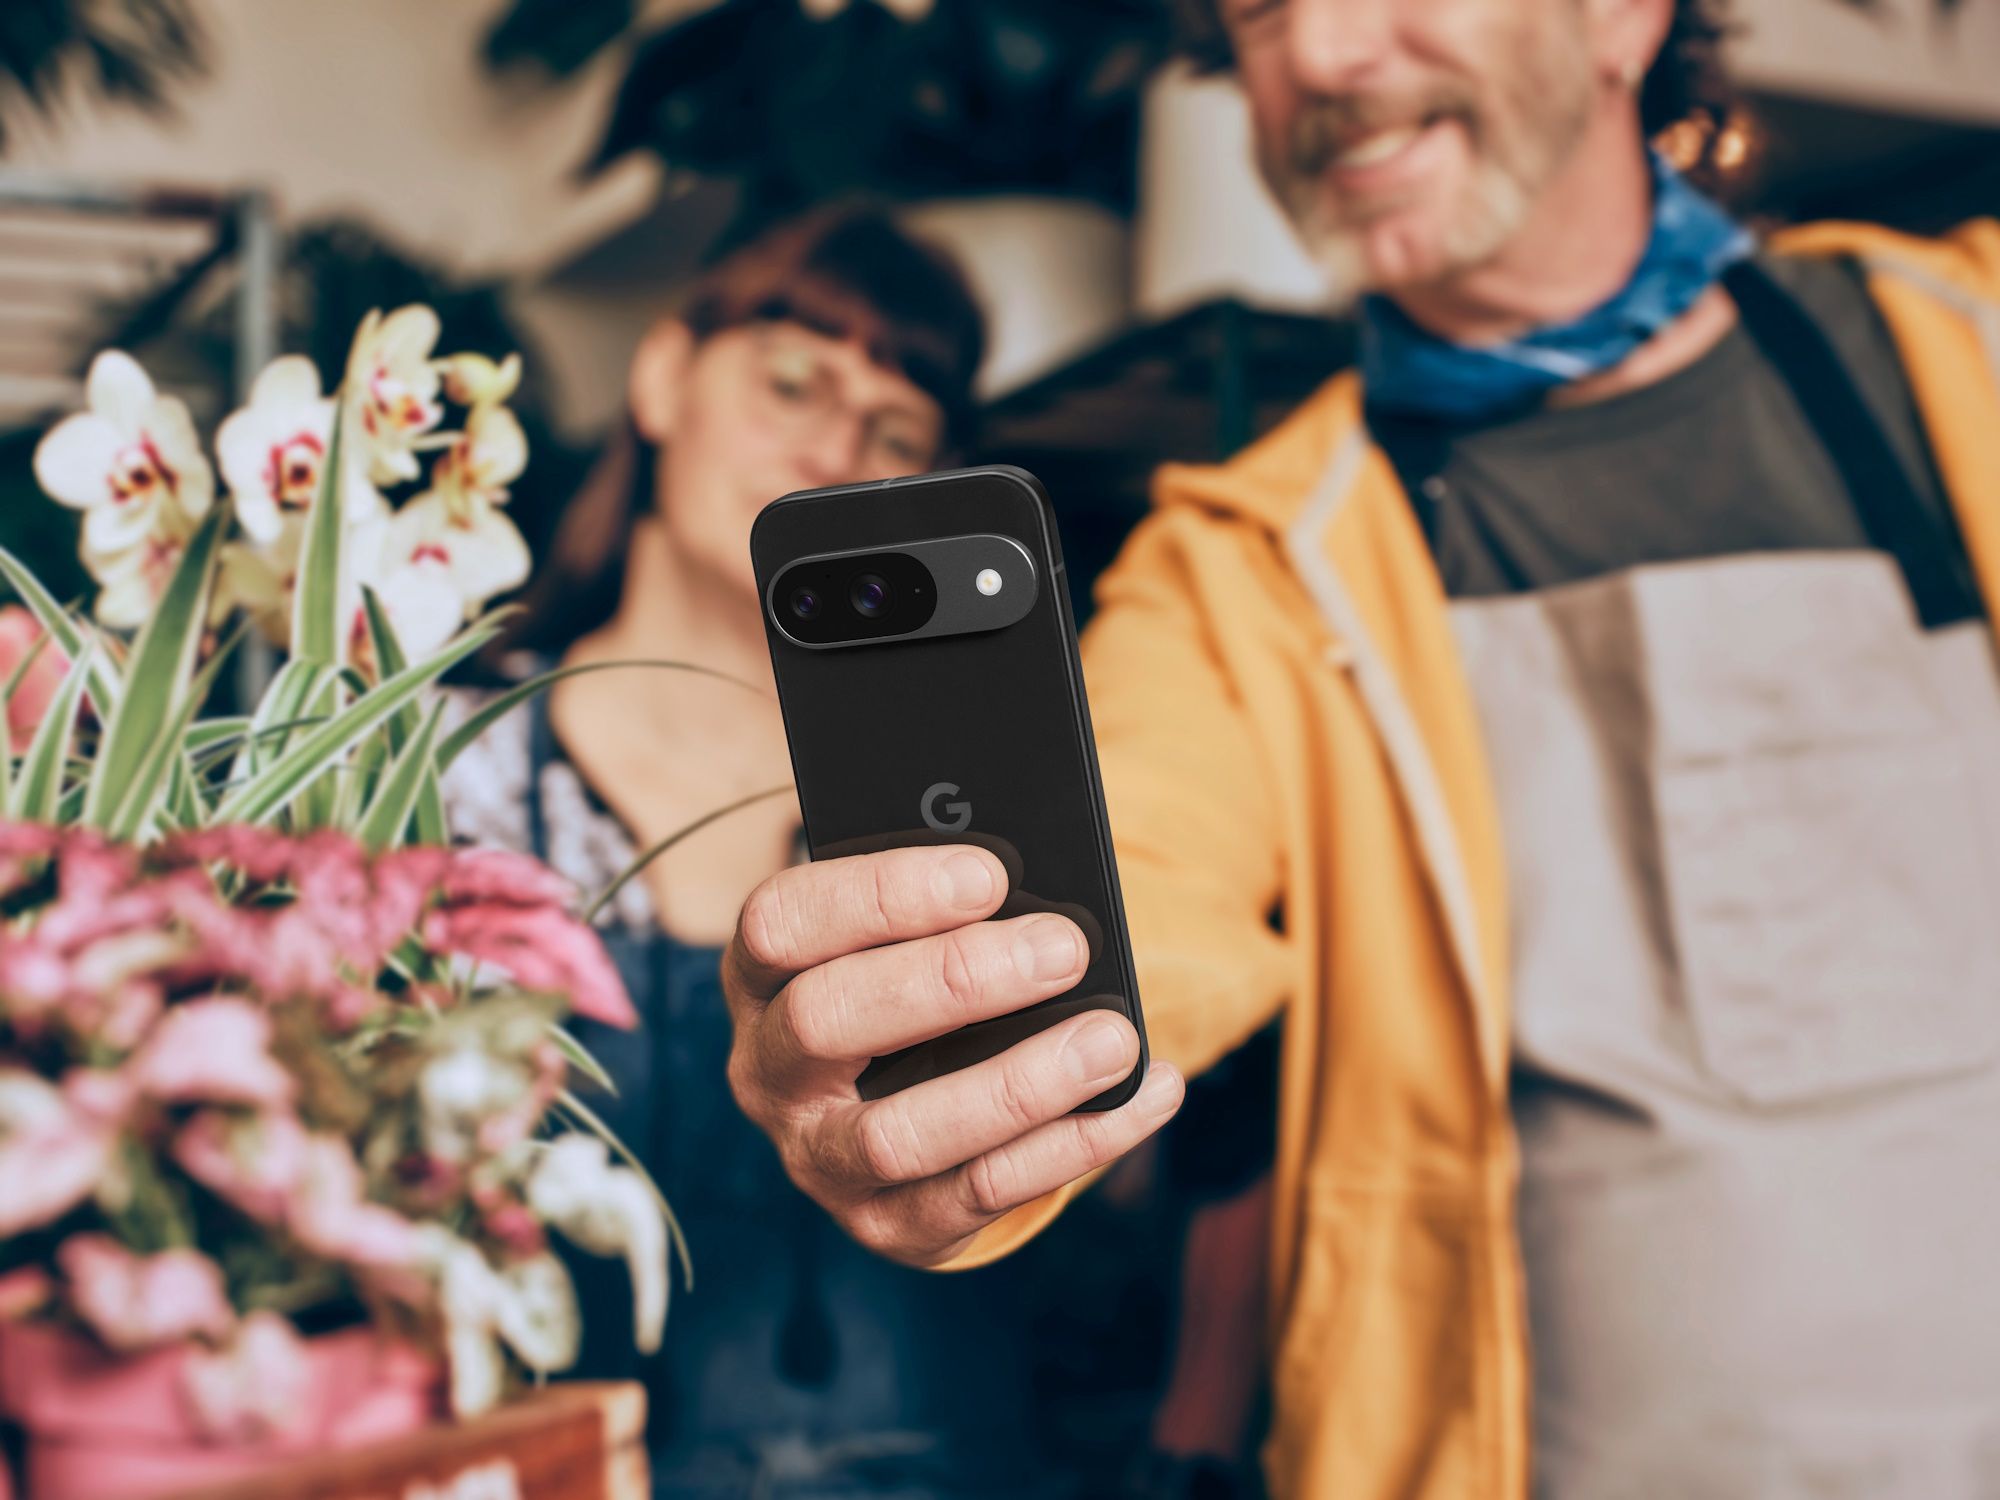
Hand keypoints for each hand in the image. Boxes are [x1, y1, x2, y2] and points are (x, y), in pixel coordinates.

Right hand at [722, 844, 1184, 1266]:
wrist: (903, 1099)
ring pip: (898, 1135)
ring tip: (1112, 1039)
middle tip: (1064, 949)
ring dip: (1017, 1086)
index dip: (879, 895)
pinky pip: (978, 1194)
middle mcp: (768, 1072)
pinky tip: (1143, 1095)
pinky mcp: (889, 1224)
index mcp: (760, 976)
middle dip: (952, 981)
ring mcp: (819, 1159)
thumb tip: (1039, 891)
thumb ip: (949, 909)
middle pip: (827, 1020)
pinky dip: (1073, 1145)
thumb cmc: (916, 978)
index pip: (783, 924)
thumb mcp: (908, 934)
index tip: (989, 876)